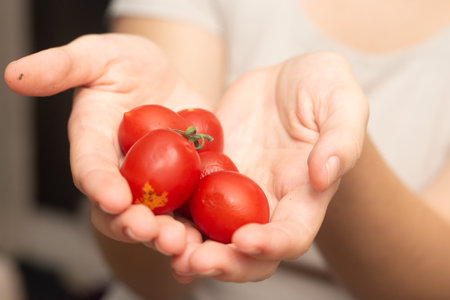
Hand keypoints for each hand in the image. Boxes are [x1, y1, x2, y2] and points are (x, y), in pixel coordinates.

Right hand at [4, 33, 208, 254]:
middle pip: (120, 209)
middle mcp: (120, 173)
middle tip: (152, 231)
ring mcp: (154, 184)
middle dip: (133, 224)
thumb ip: (63, 66)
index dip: (98, 184)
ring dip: (167, 235)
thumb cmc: (126, 63)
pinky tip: (211, 238)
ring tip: (182, 244)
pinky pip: (191, 210)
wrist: (167, 77)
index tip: (113, 198)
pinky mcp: (185, 185)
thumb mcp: (98, 56)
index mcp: (94, 145)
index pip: (90, 168)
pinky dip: (199, 227)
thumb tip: (15, 74)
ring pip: (157, 219)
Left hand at [171, 52, 368, 281]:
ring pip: (211, 234)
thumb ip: (341, 139)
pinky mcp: (208, 175)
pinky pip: (187, 202)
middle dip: (223, 262)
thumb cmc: (322, 88)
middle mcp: (267, 204)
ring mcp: (235, 193)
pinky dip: (170, 217)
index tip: (244, 240)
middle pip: (247, 251)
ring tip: (162, 245)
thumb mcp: (342, 102)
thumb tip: (323, 177)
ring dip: (188, 247)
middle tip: (194, 260)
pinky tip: (147, 221)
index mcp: (304, 195)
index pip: (292, 235)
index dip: (271, 244)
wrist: (282, 81)